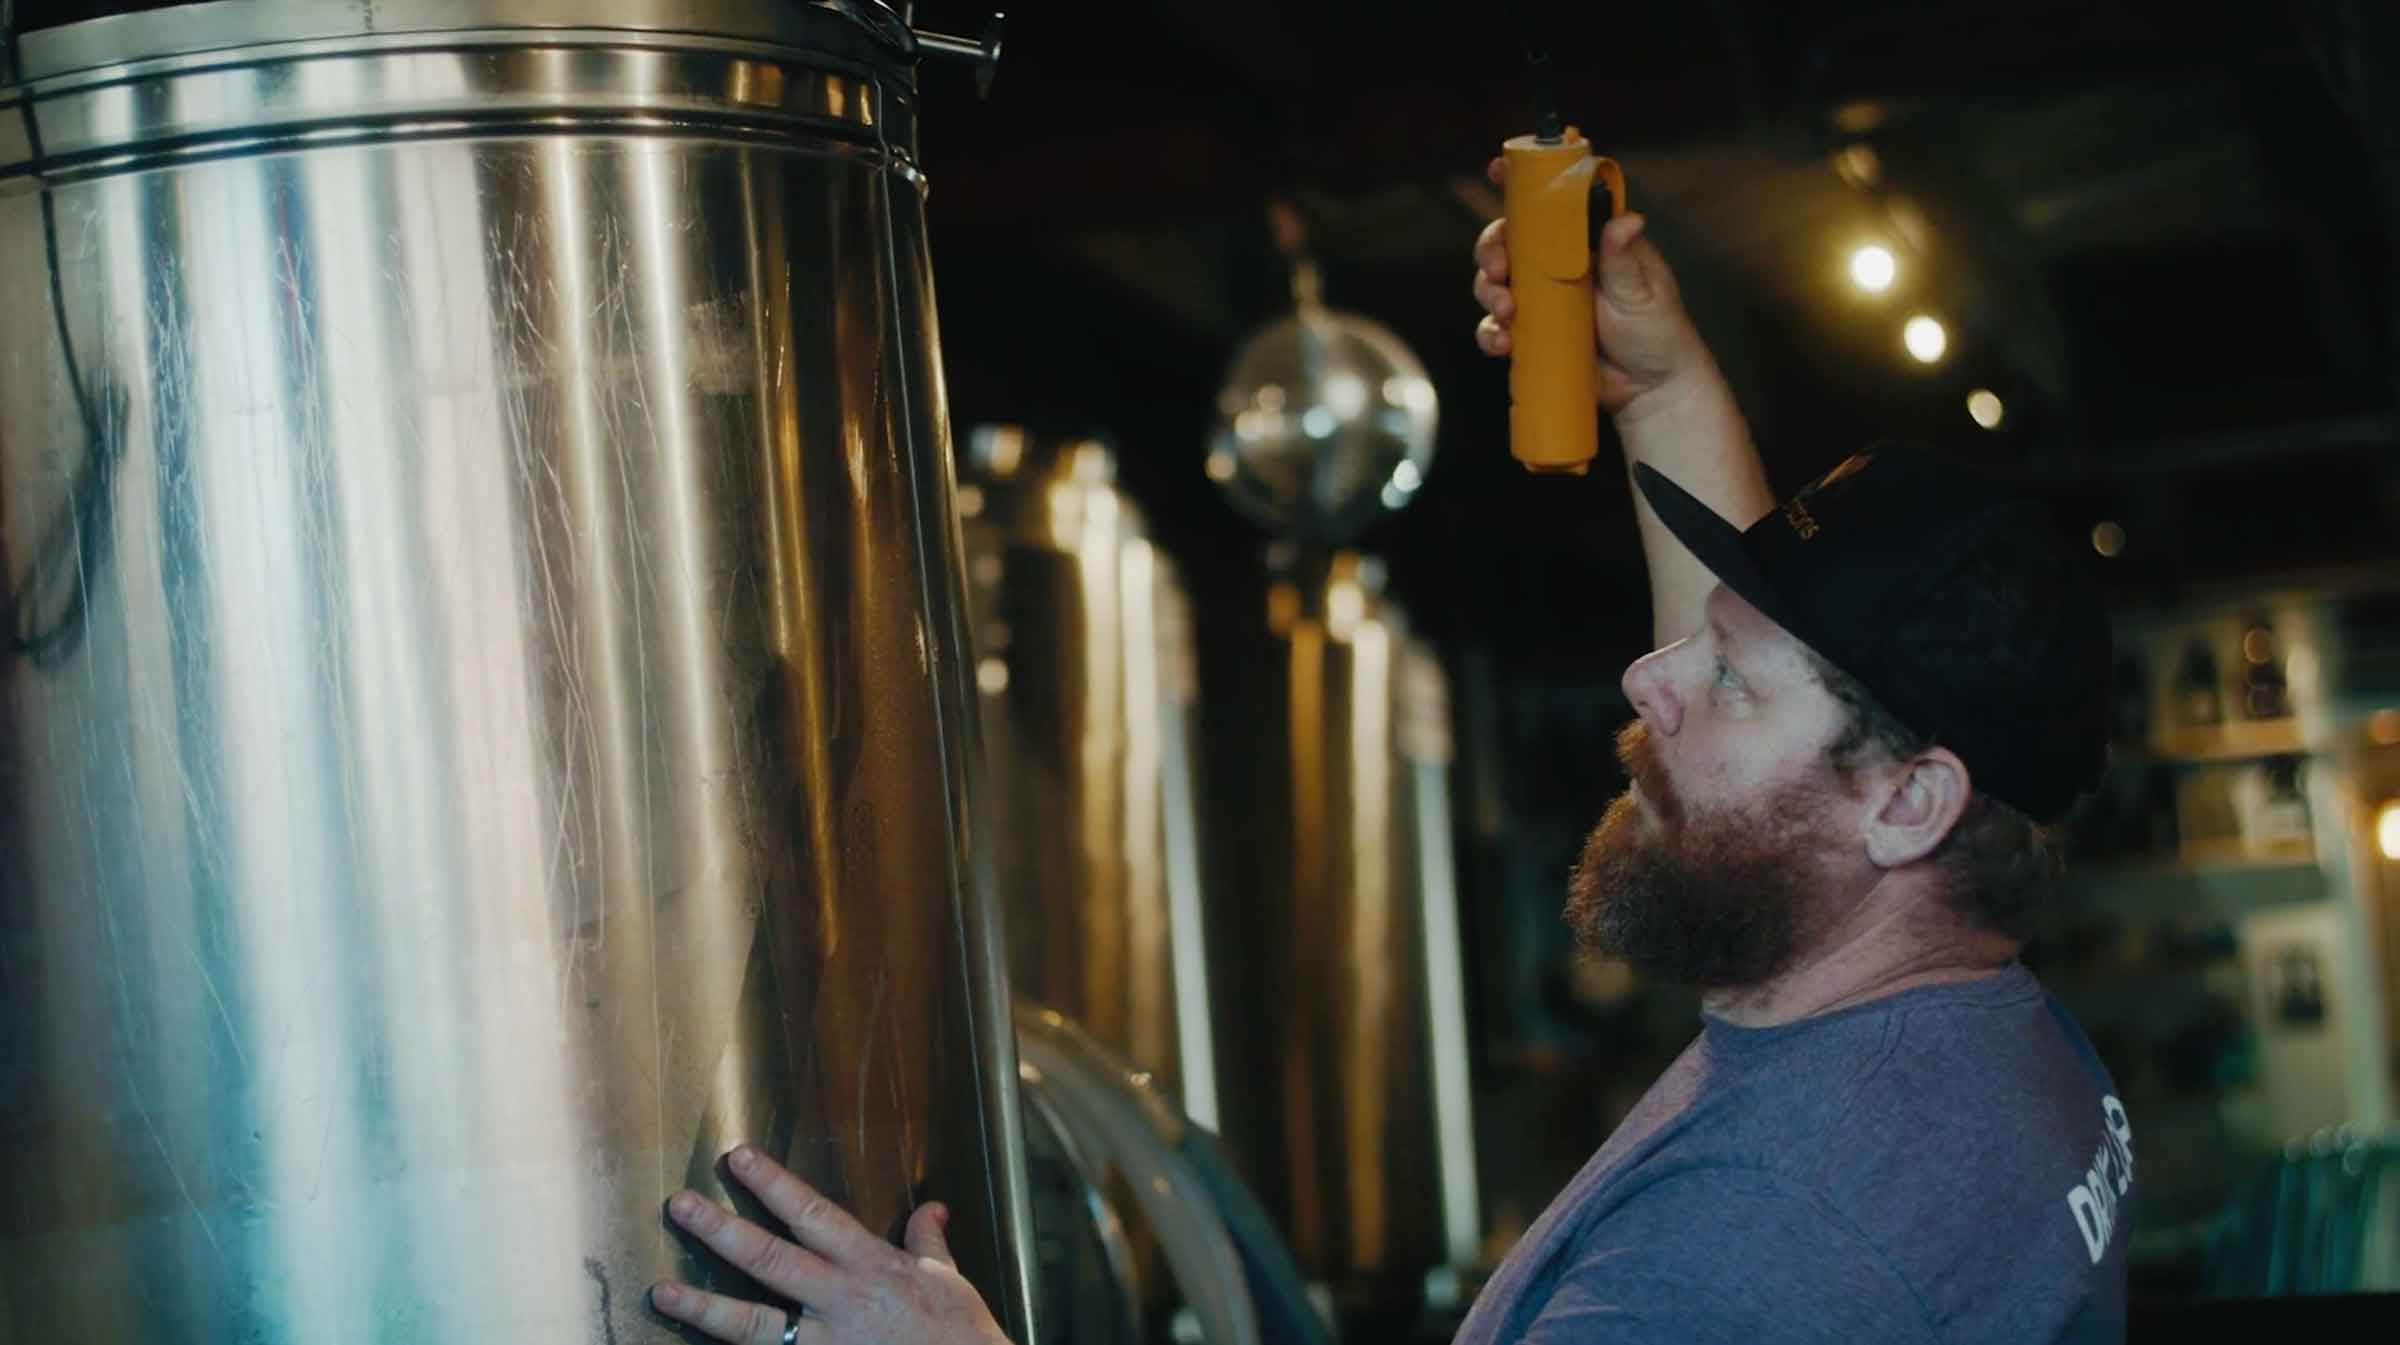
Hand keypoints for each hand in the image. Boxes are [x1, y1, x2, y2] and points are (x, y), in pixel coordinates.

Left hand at [651, 1146, 1009, 1344]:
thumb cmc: (961, 1336)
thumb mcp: (948, 1280)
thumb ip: (929, 1243)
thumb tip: (932, 1209)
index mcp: (870, 1267)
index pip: (813, 1214)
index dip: (773, 1184)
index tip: (738, 1158)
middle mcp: (840, 1301)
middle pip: (771, 1260)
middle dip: (722, 1231)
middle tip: (681, 1207)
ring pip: (754, 1324)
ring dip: (704, 1307)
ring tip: (662, 1292)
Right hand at [1471, 156, 1709, 422]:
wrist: (1652, 389)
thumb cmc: (1658, 331)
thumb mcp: (1644, 291)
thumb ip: (1625, 257)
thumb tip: (1626, 221)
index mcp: (1588, 241)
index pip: (1553, 203)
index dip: (1521, 183)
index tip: (1498, 169)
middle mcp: (1559, 264)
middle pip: (1509, 240)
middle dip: (1492, 249)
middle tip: (1498, 268)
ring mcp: (1543, 300)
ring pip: (1495, 282)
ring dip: (1489, 292)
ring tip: (1507, 312)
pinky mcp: (1533, 334)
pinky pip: (1497, 328)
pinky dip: (1492, 334)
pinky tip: (1503, 344)